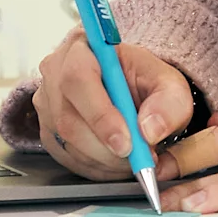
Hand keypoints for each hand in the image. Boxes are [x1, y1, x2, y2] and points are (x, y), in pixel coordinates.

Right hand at [29, 32, 194, 178]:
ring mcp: (46, 104)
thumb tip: (149, 131)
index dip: (100, 115)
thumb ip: (168, 104)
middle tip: (139, 159)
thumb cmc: (146, 83)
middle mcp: (55, 73)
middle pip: (68, 117)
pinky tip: (117, 161)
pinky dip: (97, 168)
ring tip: (135, 158)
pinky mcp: (46, 131)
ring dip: (106, 160)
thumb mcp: (170, 86)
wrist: (133, 93)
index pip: (78, 78)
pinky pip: (67, 158)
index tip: (126, 143)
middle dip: (106, 147)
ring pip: (67, 142)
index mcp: (82, 48)